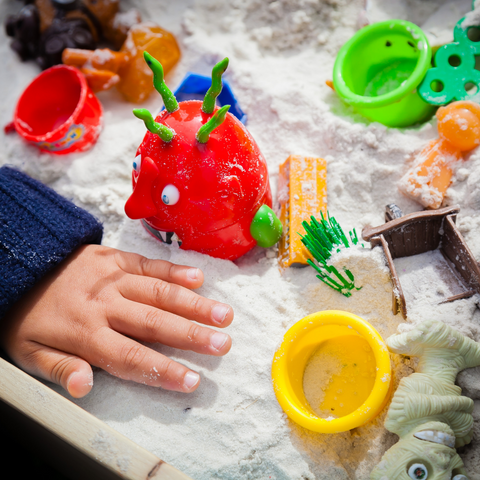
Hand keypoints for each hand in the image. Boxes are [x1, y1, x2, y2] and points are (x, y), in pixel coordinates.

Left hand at [0, 245, 232, 397]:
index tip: (193, 380)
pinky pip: (148, 263)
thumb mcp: (28, 352)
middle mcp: (104, 304)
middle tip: (223, 344)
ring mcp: (112, 277)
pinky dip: (174, 270)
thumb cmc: (27, 316)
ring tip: (224, 315)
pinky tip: (198, 277)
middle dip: (192, 335)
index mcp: (84, 332)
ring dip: (194, 304)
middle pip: (154, 323)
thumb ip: (59, 369)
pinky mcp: (115, 257)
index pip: (131, 357)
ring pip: (159, 292)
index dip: (163, 371)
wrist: (17, 265)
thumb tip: (85, 386)